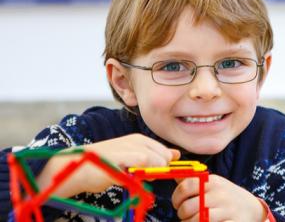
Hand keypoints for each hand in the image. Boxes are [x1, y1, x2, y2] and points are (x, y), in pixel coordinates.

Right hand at [37, 134, 179, 195]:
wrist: (78, 167)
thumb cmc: (106, 165)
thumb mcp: (133, 159)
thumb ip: (155, 156)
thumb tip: (176, 154)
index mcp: (140, 140)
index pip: (166, 153)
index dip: (163, 166)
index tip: (151, 173)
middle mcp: (136, 140)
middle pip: (165, 158)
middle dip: (158, 170)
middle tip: (138, 175)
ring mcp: (129, 148)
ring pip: (157, 161)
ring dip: (150, 173)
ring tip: (130, 174)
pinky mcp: (122, 157)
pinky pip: (144, 162)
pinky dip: (141, 173)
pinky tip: (127, 176)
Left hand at [172, 174, 266, 221]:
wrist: (252, 208)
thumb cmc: (226, 196)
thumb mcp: (212, 184)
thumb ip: (192, 180)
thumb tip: (172, 172)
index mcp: (212, 182)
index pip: (186, 186)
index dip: (176, 197)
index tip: (177, 203)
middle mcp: (219, 194)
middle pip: (188, 207)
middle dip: (182, 214)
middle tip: (184, 216)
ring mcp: (227, 210)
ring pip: (197, 220)